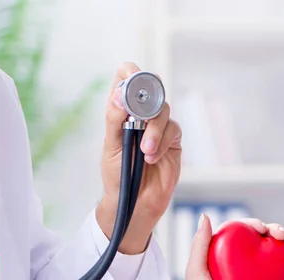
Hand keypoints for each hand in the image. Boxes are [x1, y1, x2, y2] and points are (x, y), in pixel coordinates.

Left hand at [96, 62, 181, 254]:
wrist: (132, 202)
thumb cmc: (118, 175)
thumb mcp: (111, 147)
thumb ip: (114, 120)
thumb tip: (118, 96)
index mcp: (122, 112)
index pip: (126, 79)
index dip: (130, 72)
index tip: (131, 76)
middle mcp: (142, 115)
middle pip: (151, 89)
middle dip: (146, 101)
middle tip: (139, 113)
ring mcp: (159, 127)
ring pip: (163, 111)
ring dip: (153, 130)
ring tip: (144, 151)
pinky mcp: (172, 141)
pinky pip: (172, 131)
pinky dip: (161, 143)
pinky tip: (151, 157)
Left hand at [186, 215, 283, 279]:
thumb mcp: (196, 272)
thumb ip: (199, 245)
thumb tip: (205, 215)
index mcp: (225, 253)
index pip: (241, 231)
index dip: (252, 223)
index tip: (261, 227)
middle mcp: (242, 260)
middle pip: (260, 237)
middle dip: (274, 229)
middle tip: (282, 233)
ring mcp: (257, 273)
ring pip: (274, 249)